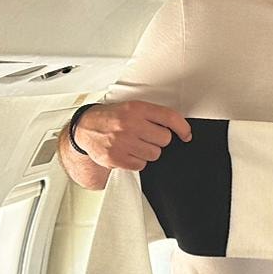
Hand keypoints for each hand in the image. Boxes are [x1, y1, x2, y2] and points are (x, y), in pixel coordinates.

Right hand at [74, 101, 192, 170]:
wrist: (85, 128)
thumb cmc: (111, 118)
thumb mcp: (131, 108)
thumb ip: (152, 115)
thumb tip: (178, 128)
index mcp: (136, 108)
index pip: (169, 117)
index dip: (183, 127)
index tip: (186, 135)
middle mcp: (129, 124)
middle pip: (164, 139)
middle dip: (158, 140)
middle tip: (145, 137)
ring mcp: (122, 142)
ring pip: (154, 154)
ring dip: (148, 152)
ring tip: (134, 144)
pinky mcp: (116, 158)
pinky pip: (141, 165)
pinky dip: (136, 161)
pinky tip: (127, 152)